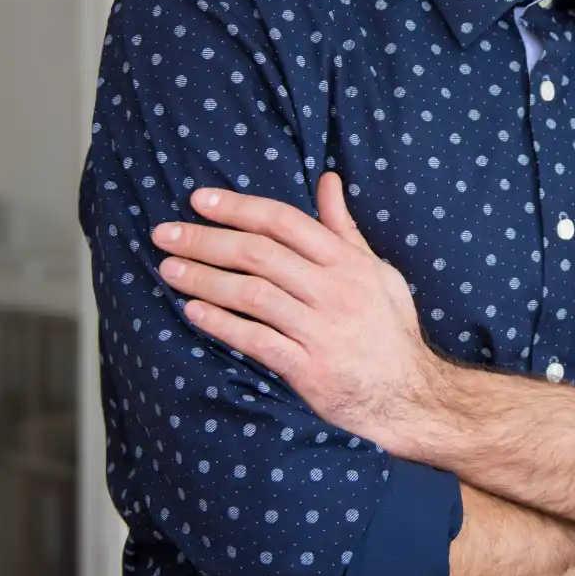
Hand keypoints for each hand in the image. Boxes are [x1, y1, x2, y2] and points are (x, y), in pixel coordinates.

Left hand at [153, 174, 444, 452]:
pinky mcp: (309, 369)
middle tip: (165, 234)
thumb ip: (344, 228)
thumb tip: (327, 180)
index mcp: (348, 263)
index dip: (238, 207)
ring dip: (204, 279)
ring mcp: (322, 330)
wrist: (409, 395)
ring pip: (252, 294)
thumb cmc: (389, 329)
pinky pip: (257, 340)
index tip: (198, 200)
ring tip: (169, 269)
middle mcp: (335, 291)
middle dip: (206, 240)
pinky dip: (222, 323)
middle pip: (260, 254)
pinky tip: (193, 311)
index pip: (285, 222)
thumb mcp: (377, 271)